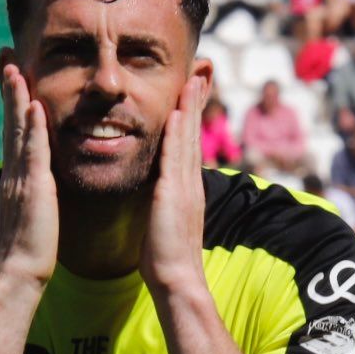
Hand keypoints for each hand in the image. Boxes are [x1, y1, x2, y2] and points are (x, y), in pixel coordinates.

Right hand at [0, 63, 57, 286]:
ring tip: (16, 67)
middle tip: (6, 55)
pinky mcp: (32, 190)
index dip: (11, 101)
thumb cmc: (31, 249)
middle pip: (9, 121)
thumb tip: (37, 180)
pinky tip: (35, 106)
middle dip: (8, 87)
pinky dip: (33, 128)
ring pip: (17, 130)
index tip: (11, 73)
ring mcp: (19, 179)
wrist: (21, 274)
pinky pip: (33, 153)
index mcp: (14, 177)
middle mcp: (12, 172)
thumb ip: (32, 191)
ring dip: (16, 97)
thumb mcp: (32, 212)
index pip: (12, 131)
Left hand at [141, 74, 208, 292]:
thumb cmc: (165, 258)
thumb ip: (162, 203)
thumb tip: (155, 193)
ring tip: (191, 80)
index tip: (189, 93)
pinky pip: (175, 157)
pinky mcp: (174, 194)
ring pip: (187, 139)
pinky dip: (176, 134)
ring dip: (189, 108)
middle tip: (199, 73)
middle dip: (195, 103)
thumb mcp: (163, 221)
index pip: (187, 145)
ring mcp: (185, 187)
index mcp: (187, 189)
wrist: (177, 280)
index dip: (190, 118)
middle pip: (193, 134)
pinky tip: (176, 113)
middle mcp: (190, 183)